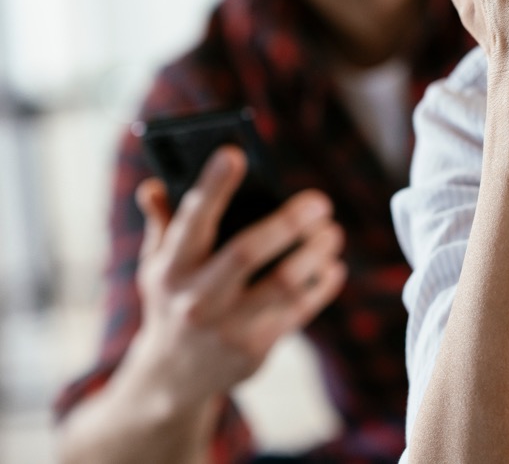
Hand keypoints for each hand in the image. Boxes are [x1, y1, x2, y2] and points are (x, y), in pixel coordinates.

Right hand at [123, 146, 345, 411]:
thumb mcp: (156, 266)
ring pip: (284, 283)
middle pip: (248, 252)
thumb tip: (154, 185)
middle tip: (320, 201)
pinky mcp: (254, 349)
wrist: (171, 378)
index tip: (234, 153)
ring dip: (316, 252)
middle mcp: (196, 299)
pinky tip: (332, 266)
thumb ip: (162, 224)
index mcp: (170, 269)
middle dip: (289, 222)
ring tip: (332, 232)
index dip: (213, 187)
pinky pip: (299, 311)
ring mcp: (226, 328)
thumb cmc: (171, 302)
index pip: (191, 221)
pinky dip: (322, 285)